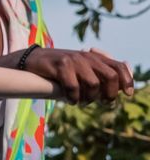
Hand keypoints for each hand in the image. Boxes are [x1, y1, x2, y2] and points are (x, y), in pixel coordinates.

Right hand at [19, 47, 135, 103]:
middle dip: (110, 94)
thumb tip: (123, 89)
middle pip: (111, 77)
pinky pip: (73, 87)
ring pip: (93, 84)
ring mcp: (74, 60)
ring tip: (81, 101)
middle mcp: (87, 56)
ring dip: (89, 98)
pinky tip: (69, 100)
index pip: (119, 67)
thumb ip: (99, 76)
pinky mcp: (60, 65)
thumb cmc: (58, 70)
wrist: (31, 60)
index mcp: (95, 57)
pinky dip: (73, 98)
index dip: (127, 81)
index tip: (128, 94)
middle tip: (102, 102)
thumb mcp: (81, 70)